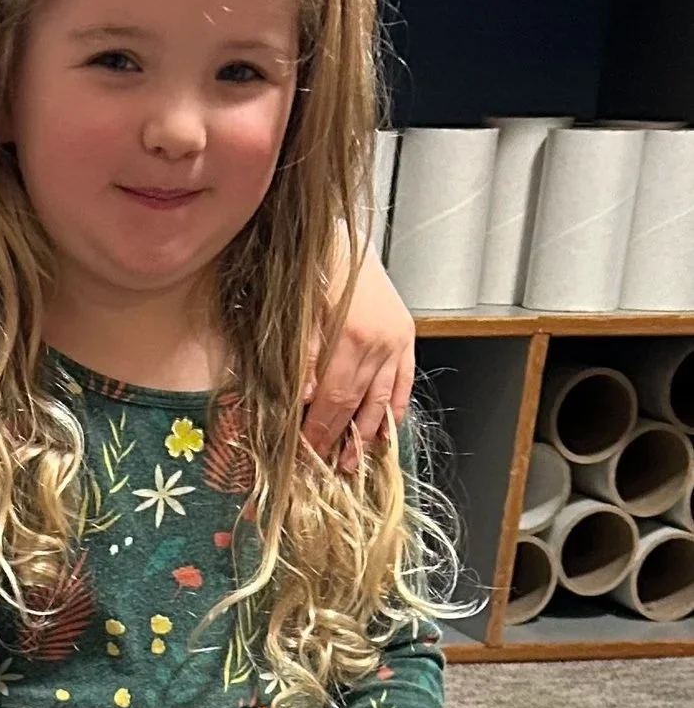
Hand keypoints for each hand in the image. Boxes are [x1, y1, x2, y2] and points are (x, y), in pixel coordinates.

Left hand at [304, 244, 413, 472]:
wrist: (344, 239)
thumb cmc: (316, 272)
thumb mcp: (300, 312)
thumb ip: (304, 357)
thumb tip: (302, 400)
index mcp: (352, 338)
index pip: (333, 400)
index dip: (319, 430)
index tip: (304, 454)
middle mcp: (381, 343)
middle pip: (356, 404)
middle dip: (337, 439)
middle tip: (323, 467)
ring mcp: (397, 341)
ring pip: (382, 399)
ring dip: (367, 434)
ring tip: (352, 463)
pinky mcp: (406, 336)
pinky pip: (404, 381)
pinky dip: (395, 407)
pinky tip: (387, 430)